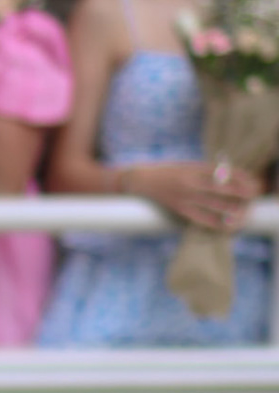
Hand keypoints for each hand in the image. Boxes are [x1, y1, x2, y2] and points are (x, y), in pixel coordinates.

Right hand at [128, 161, 259, 230]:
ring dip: (231, 209)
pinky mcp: (178, 208)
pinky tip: (226, 226)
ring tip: (244, 212)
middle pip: (222, 188)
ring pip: (213, 204)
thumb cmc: (167, 172)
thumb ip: (206, 172)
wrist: (140, 180)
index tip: (253, 181)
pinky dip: (215, 222)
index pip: (224, 172)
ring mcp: (184, 196)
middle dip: (241, 192)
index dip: (241, 177)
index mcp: (194, 168)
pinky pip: (200, 218)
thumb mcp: (187, 166)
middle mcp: (190, 182)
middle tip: (254, 195)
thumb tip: (230, 178)